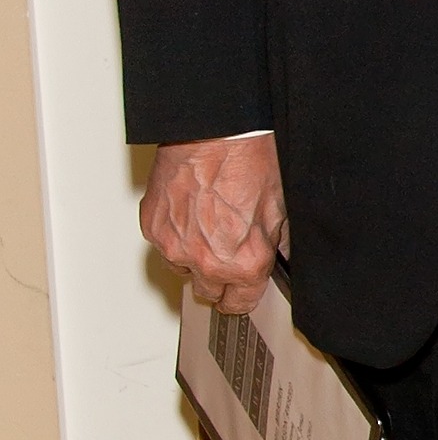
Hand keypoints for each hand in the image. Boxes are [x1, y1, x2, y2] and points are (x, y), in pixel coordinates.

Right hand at [141, 134, 287, 313]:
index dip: (244, 295)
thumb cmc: (249, 163)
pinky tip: (191, 214)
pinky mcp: (153, 228)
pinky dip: (175, 236)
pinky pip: (164, 245)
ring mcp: (174, 247)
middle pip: (208, 292)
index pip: (239, 304)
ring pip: (183, 270)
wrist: (216, 134)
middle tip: (228, 255)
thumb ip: (279, 244)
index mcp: (244, 264)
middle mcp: (206, 262)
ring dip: (194, 258)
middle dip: (219, 279)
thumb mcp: (281, 209)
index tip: (244, 290)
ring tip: (209, 229)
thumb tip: (281, 257)